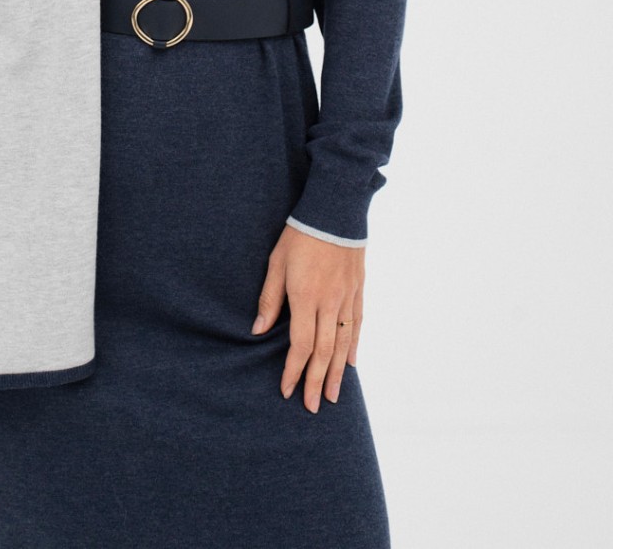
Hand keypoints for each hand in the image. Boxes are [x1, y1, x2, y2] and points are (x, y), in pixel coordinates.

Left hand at [251, 225, 363, 411]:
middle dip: (316, 382)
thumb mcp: (276, 262)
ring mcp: (347, 298)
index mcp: (305, 297)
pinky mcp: (358, 290)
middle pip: (323, 351)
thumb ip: (269, 298)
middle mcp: (329, 303)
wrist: (334, 210)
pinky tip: (350, 364)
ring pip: (343, 344)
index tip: (287, 391)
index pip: (300, 345)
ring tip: (333, 396)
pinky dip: (354, 347)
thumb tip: (258, 330)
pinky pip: (358, 324)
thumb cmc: (299, 235)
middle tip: (312, 407)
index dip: (294, 371)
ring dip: (336, 372)